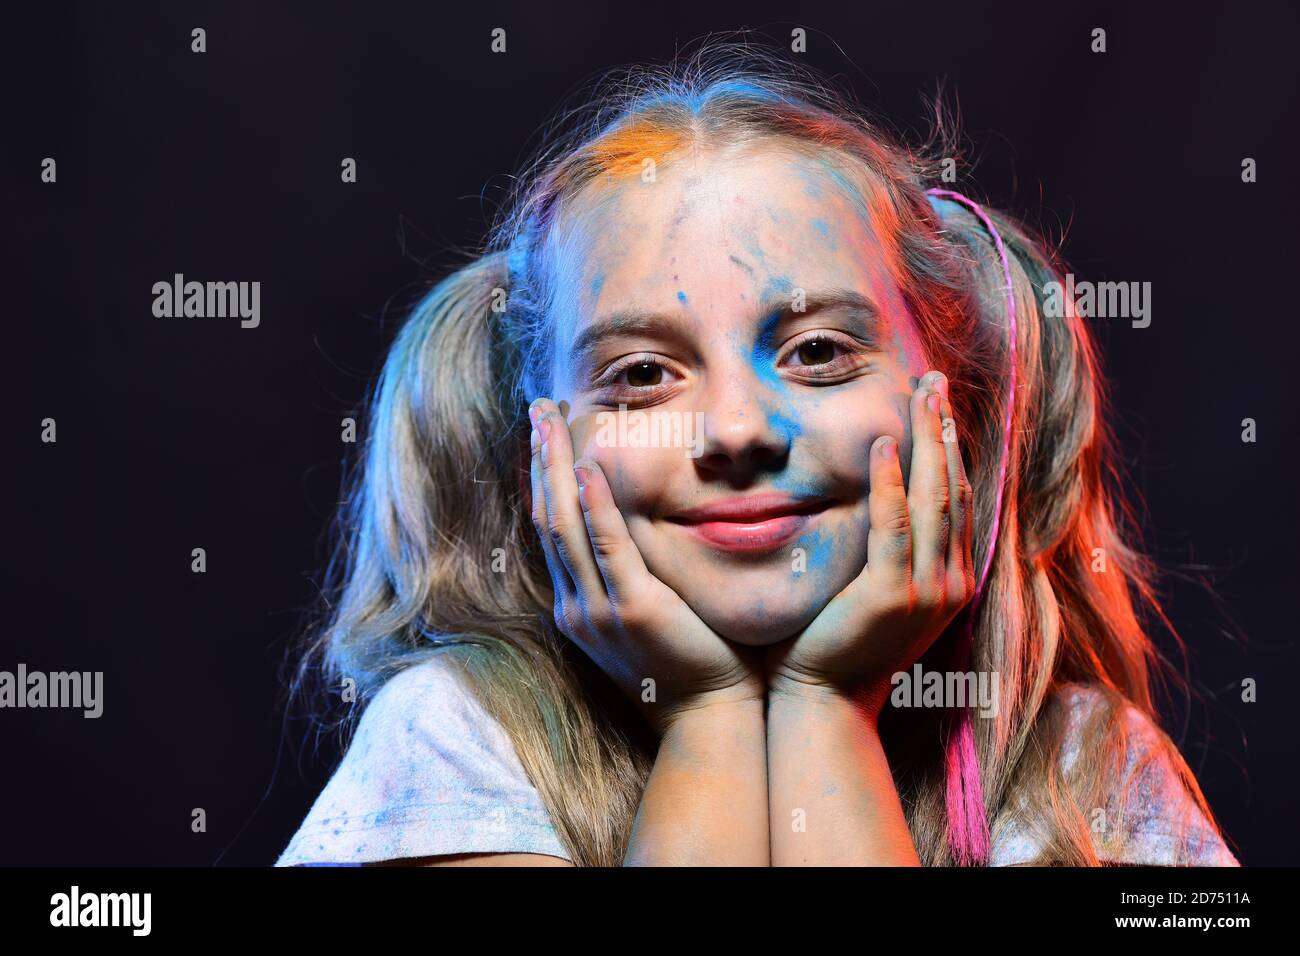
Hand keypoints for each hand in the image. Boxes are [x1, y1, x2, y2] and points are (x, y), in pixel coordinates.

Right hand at [528, 398, 765, 733]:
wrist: (710, 718)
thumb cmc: (692, 666)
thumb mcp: (650, 616)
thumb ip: (634, 575)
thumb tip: (640, 530)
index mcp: (578, 607)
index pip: (551, 531)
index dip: (543, 479)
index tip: (544, 435)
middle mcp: (576, 606)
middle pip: (547, 518)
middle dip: (540, 460)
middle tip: (537, 408)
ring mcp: (598, 609)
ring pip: (564, 526)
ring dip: (556, 467)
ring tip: (551, 420)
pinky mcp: (632, 609)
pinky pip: (605, 546)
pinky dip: (595, 506)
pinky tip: (587, 469)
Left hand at [764, 371, 976, 719]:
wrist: (823, 698)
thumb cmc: (838, 641)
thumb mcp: (876, 589)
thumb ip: (889, 548)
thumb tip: (882, 497)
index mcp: (951, 579)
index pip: (960, 499)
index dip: (952, 448)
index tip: (940, 404)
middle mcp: (951, 582)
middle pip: (956, 488)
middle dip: (945, 430)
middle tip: (936, 381)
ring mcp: (926, 590)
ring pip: (934, 499)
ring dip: (926, 441)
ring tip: (920, 395)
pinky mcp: (891, 595)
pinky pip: (893, 525)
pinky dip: (888, 481)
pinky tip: (881, 443)